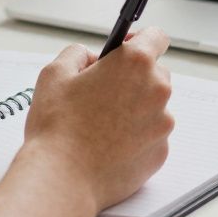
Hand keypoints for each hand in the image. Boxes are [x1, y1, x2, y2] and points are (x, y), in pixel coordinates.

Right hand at [18, 27, 173, 212]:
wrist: (62, 179)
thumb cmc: (57, 126)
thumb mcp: (55, 73)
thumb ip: (78, 53)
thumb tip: (92, 59)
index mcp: (135, 63)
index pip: (156, 37)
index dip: (139, 40)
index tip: (125, 49)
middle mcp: (156, 90)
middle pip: (155, 73)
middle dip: (133, 79)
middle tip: (102, 93)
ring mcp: (162, 124)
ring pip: (153, 107)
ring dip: (135, 109)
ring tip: (101, 125)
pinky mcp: (161, 152)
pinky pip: (152, 136)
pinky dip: (136, 137)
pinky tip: (109, 145)